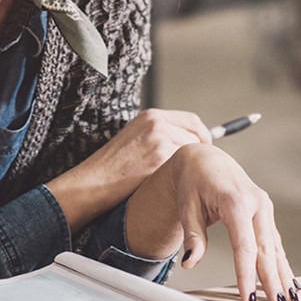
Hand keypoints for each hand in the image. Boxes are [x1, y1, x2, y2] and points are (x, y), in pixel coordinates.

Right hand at [47, 109, 211, 232]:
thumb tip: (187, 140)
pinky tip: (170, 184)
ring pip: (191, 154)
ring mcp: (160, 141)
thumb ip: (160, 133)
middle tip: (197, 168)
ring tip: (179, 178)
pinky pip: (183, 169)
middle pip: (197, 136)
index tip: (205, 148)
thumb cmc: (113, 164)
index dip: (203, 135)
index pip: (192, 120)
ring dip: (189, 167)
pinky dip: (181, 177)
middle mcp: (158, 124)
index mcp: (152, 116)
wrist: (95, 181)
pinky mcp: (160, 160)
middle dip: (200, 152)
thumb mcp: (135, 136)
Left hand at [126, 143, 297, 300]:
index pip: (244, 246)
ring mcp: (264, 208)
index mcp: (236, 201)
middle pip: (266, 249)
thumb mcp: (187, 206)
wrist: (205, 159)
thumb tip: (191, 262)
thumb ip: (193, 235)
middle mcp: (256, 203)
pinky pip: (275, 242)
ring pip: (275, 247)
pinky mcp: (266, 213)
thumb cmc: (193, 181)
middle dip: (272, 280)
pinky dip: (282, 263)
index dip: (247, 274)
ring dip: (282, 274)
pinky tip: (289, 281)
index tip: (248, 297)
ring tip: (289, 299)